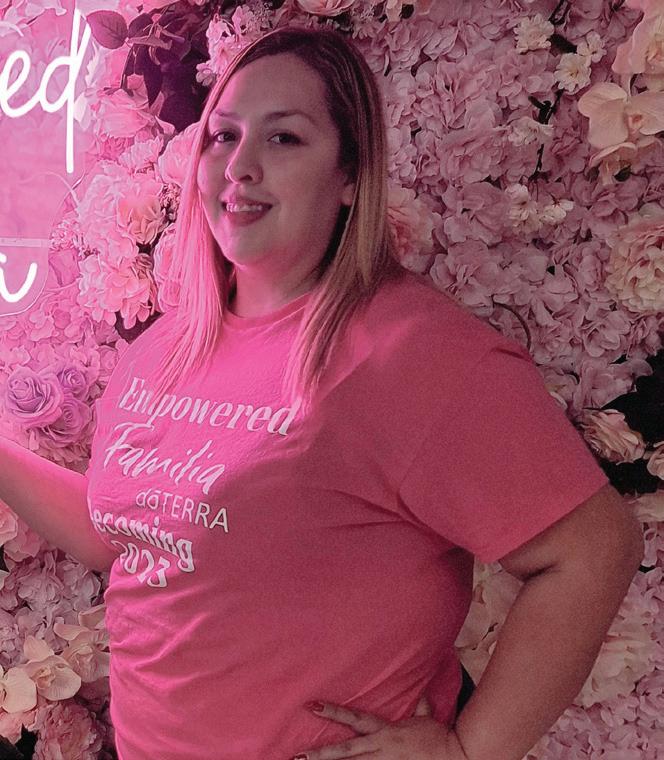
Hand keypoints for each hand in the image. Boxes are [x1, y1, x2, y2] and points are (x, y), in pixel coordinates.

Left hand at [290, 697, 468, 759]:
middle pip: (345, 752)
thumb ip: (420, 709)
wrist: (455, 755)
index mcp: (384, 731)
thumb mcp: (426, 721)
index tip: (311, 706)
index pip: (354, 718)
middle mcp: (380, 748)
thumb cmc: (439, 738)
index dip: (332, 712)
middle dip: (322, 755)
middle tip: (298, 757)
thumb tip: (423, 694)